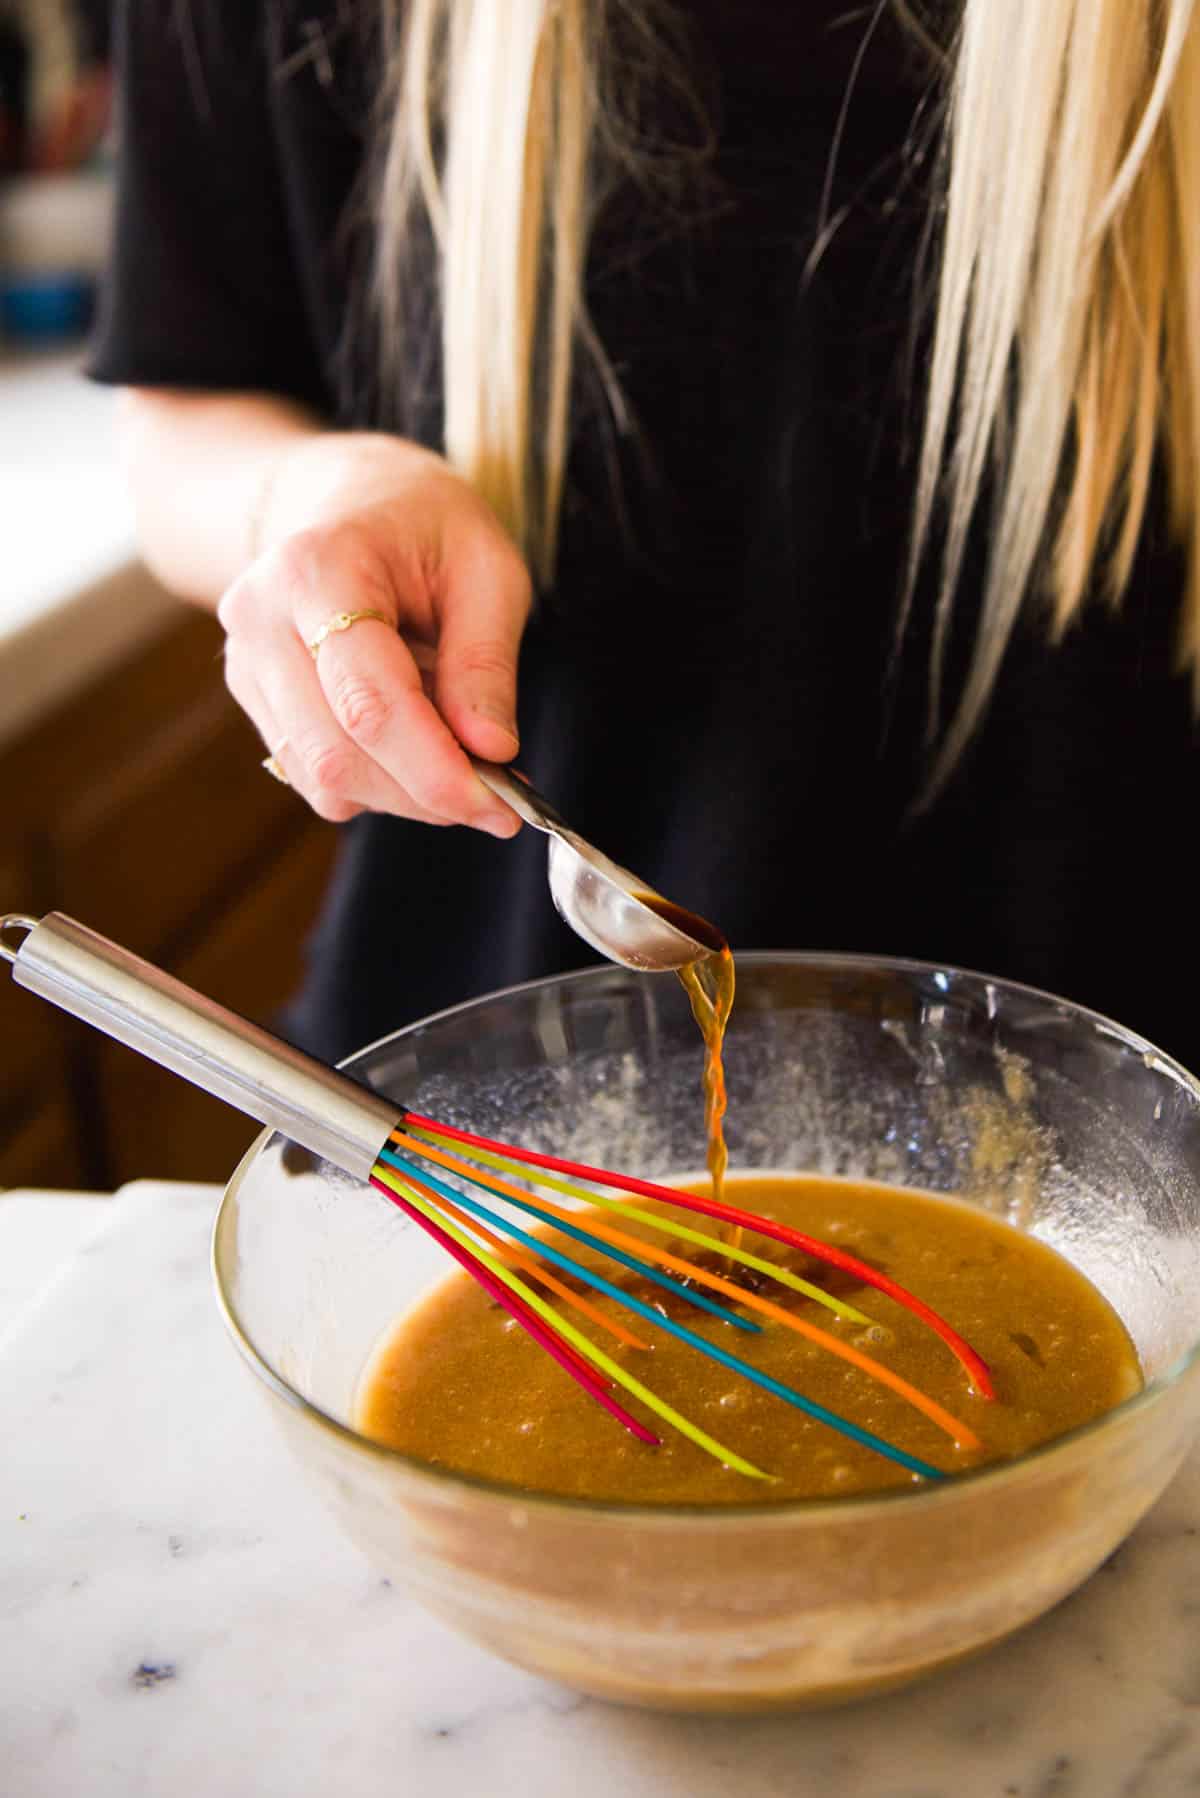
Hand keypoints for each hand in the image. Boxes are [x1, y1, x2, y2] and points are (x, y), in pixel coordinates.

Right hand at [218, 434, 530, 834]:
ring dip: (405, 794)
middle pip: (339, 755)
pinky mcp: (254, 701)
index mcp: (316, 570)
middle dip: (426, 793)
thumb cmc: (425, 525)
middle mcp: (261, 621)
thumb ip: (486, 660)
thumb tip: (491, 750)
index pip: (367, 702)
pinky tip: (414, 742)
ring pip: (324, 780)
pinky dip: (378, 783)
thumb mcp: (486, 567)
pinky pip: (316, 777)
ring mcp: (247, 665)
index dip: (433, 769)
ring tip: (458, 753)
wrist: (346, 497)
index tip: (500, 807)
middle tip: (499, 798)